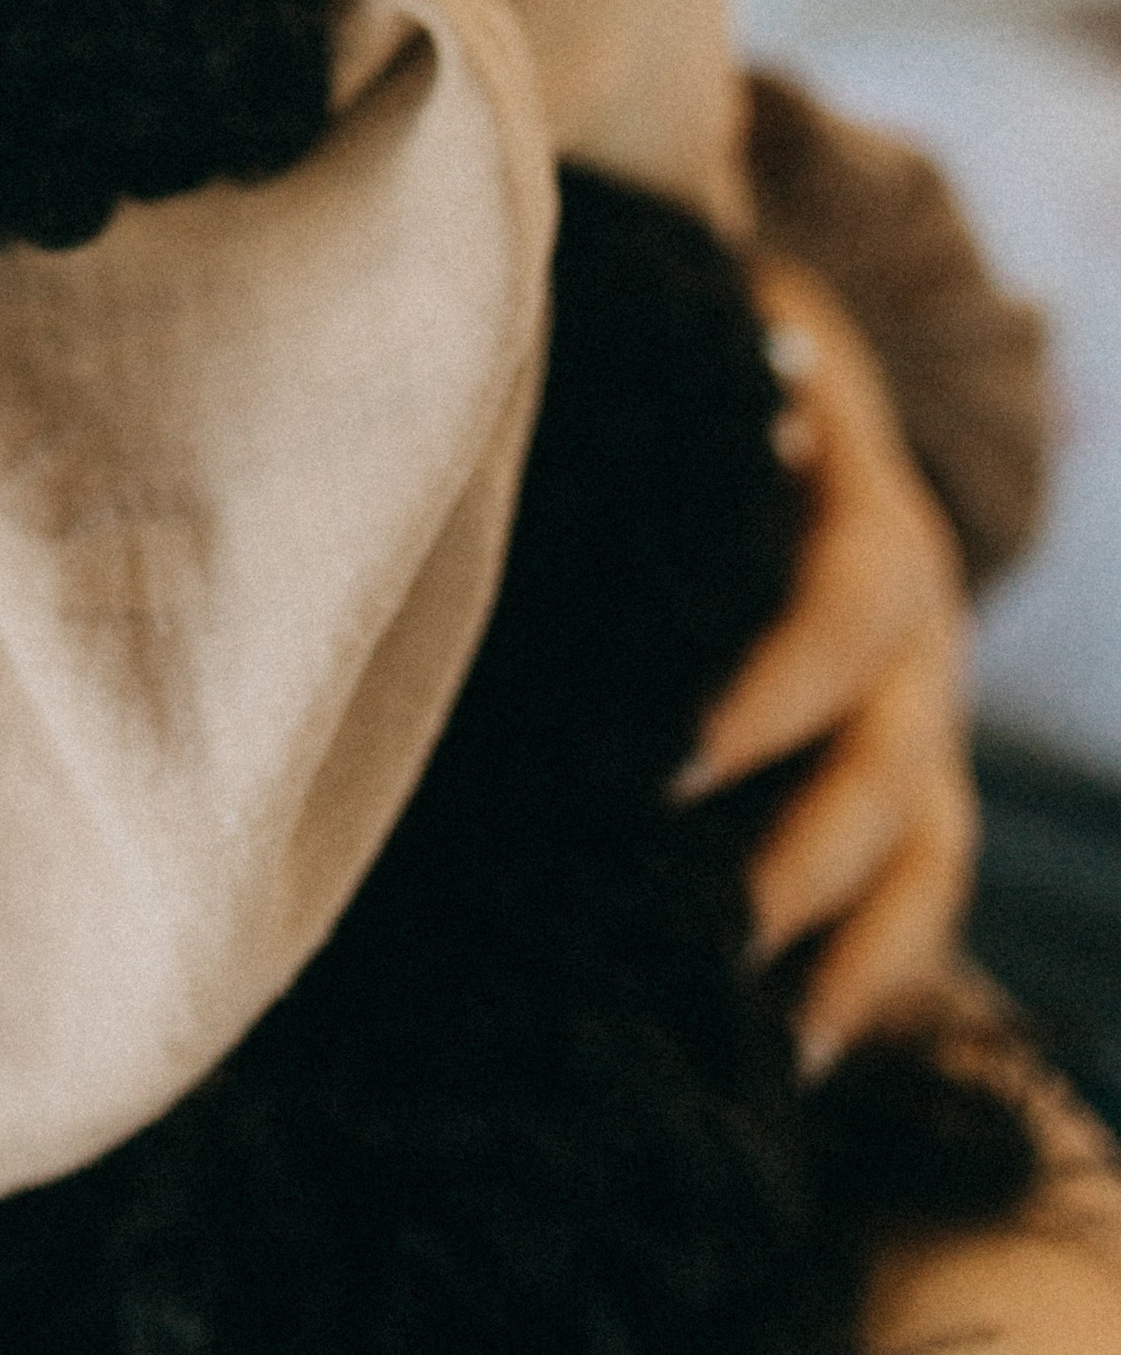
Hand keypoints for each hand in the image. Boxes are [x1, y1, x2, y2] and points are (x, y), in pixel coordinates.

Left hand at [677, 252, 976, 1074]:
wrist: (779, 370)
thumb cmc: (689, 373)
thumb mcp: (680, 353)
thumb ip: (610, 383)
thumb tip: (474, 423)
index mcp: (860, 501)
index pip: (851, 598)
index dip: (780, 683)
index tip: (679, 761)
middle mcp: (915, 616)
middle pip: (892, 748)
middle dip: (800, 846)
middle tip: (698, 922)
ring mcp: (922, 708)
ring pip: (921, 839)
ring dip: (839, 934)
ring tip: (750, 1013)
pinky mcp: (912, 783)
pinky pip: (924, 895)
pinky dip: (874, 975)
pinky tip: (797, 1045)